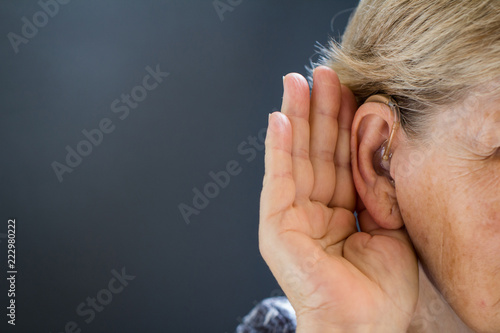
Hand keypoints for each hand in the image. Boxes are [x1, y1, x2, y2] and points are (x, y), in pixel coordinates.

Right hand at [259, 66, 418, 331]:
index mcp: (340, 209)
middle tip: (322, 72)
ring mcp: (292, 215)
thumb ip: (379, 186)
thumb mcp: (390, 224)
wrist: (362, 327)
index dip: (345, 124)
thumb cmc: (379, 289)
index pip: (342, 158)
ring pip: (296, 158)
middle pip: (317, 151)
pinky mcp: (276, 226)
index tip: (350, 88)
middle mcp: (313, 208)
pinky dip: (277, 149)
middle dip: (319, 111)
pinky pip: (277, 180)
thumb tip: (379, 144)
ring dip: (297, 119)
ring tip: (297, 82)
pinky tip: (278, 119)